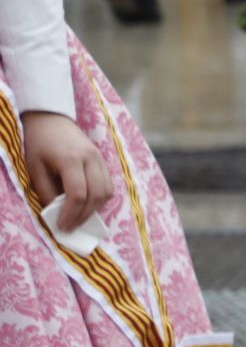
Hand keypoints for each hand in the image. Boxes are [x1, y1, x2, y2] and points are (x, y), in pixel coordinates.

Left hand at [21, 112, 111, 231]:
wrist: (52, 119)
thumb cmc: (39, 143)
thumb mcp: (34, 168)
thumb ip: (45, 191)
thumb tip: (55, 213)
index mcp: (71, 159)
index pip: (78, 194)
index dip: (71, 214)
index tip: (61, 226)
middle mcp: (91, 159)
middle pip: (97, 195)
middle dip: (84, 216)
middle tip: (71, 227)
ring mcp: (100, 159)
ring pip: (107, 191)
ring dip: (95, 209)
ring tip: (79, 218)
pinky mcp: (103, 160)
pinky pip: (108, 185)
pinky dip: (99, 199)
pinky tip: (86, 204)